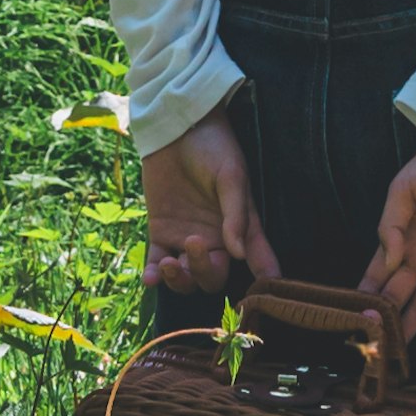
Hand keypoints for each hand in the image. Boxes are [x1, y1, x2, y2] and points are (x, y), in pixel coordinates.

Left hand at [138, 113, 272, 299]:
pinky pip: (156, 264)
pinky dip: (153, 276)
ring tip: (168, 264)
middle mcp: (214, 238)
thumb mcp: (230, 176)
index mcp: (238, 226)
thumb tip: (239, 254)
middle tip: (193, 244)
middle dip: (203, 271)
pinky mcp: (160, 233)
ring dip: (179, 280)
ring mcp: (184, 238)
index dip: (262, 277)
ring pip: (185, 278)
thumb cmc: (212, 146)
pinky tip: (150, 277)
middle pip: (212, 276)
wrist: (176, 126)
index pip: (255, 257)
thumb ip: (235, 215)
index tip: (265, 289)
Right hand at [363, 135, 415, 339]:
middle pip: (400, 296)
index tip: (350, 319)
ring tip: (401, 349)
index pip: (378, 276)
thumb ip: (391, 224)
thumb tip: (388, 262)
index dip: (366, 296)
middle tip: (372, 344)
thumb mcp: (402, 189)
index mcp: (402, 241)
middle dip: (386, 318)